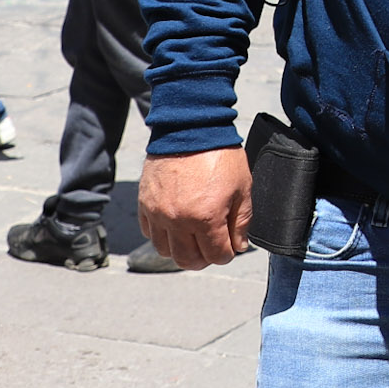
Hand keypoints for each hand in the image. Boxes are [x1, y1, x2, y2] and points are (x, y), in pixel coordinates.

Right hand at [138, 147, 251, 268]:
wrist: (191, 128)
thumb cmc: (220, 155)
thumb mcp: (243, 187)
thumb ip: (242, 221)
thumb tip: (239, 246)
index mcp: (206, 217)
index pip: (216, 255)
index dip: (227, 253)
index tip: (230, 246)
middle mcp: (178, 220)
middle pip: (188, 260)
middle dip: (204, 259)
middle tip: (212, 248)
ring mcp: (158, 213)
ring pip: (165, 251)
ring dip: (181, 250)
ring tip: (193, 238)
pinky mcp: (145, 204)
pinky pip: (149, 233)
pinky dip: (162, 235)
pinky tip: (175, 225)